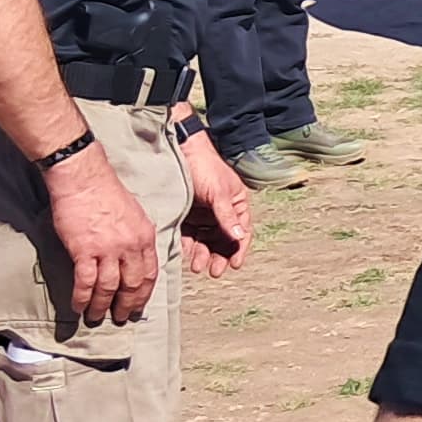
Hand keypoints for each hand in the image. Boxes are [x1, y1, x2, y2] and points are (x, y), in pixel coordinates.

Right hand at [43, 146, 157, 325]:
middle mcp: (130, 246)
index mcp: (145, 237)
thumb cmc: (106, 192)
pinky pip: (86, 281)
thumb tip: (135, 256)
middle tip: (121, 317)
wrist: (83, 178)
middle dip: (127, 305)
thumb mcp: (135, 214)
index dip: (144, 293)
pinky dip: (83, 297)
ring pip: (109, 287)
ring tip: (97, 317)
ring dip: (103, 306)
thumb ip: (137, 237)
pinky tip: (79, 306)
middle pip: (133, 284)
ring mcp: (107, 249)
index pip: (150, 273)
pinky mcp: (84, 250)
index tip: (138, 305)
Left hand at [178, 130, 252, 275]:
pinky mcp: (187, 215)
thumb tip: (239, 237)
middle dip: (219, 256)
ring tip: (197, 266)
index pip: (242, 231)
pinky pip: (190, 235)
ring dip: (203, 254)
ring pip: (206, 240)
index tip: (233, 264)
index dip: (239, 249)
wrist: (179, 150)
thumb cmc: (205, 167)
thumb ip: (227, 216)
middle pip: (223, 240)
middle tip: (213, 271)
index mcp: (236, 205)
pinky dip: (189, 246)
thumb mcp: (219, 192)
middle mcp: (222, 212)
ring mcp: (204, 214)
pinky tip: (186, 254)